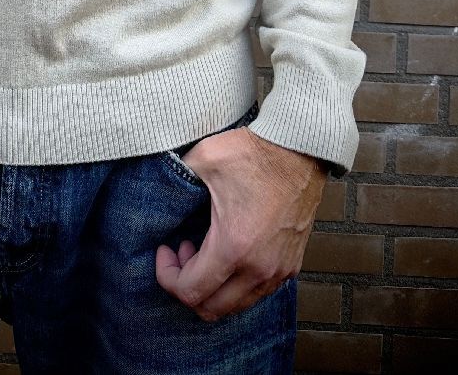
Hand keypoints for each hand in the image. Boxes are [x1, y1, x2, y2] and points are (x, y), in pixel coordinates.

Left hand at [154, 127, 326, 319]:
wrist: (299, 149)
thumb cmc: (253, 154)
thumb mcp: (204, 159)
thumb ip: (175, 177)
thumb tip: (158, 188)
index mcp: (233, 246)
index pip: (191, 291)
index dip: (167, 275)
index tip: (165, 250)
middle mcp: (258, 269)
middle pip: (211, 309)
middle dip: (187, 286)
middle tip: (182, 253)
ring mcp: (278, 271)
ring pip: (236, 305)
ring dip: (213, 286)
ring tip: (204, 250)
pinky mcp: (291, 265)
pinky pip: (257, 293)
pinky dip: (236, 284)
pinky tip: (229, 251)